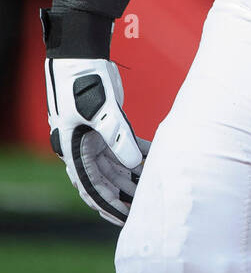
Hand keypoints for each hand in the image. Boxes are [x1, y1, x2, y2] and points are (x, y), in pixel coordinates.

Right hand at [44, 55, 149, 226]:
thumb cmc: (84, 80)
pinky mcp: (106, 124)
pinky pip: (121, 145)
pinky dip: (136, 151)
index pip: (91, 186)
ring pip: (115, 164)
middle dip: (124, 194)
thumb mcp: (100, 110)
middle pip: (104, 179)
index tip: (124, 218)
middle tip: (145, 207)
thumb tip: (135, 164)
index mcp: (74, 149)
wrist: (81, 54)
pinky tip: (153, 156)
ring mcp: (94, 136)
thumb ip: (118, 137)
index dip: (107, 204)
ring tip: (153, 186)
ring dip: (132, 175)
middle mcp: (82, 146)